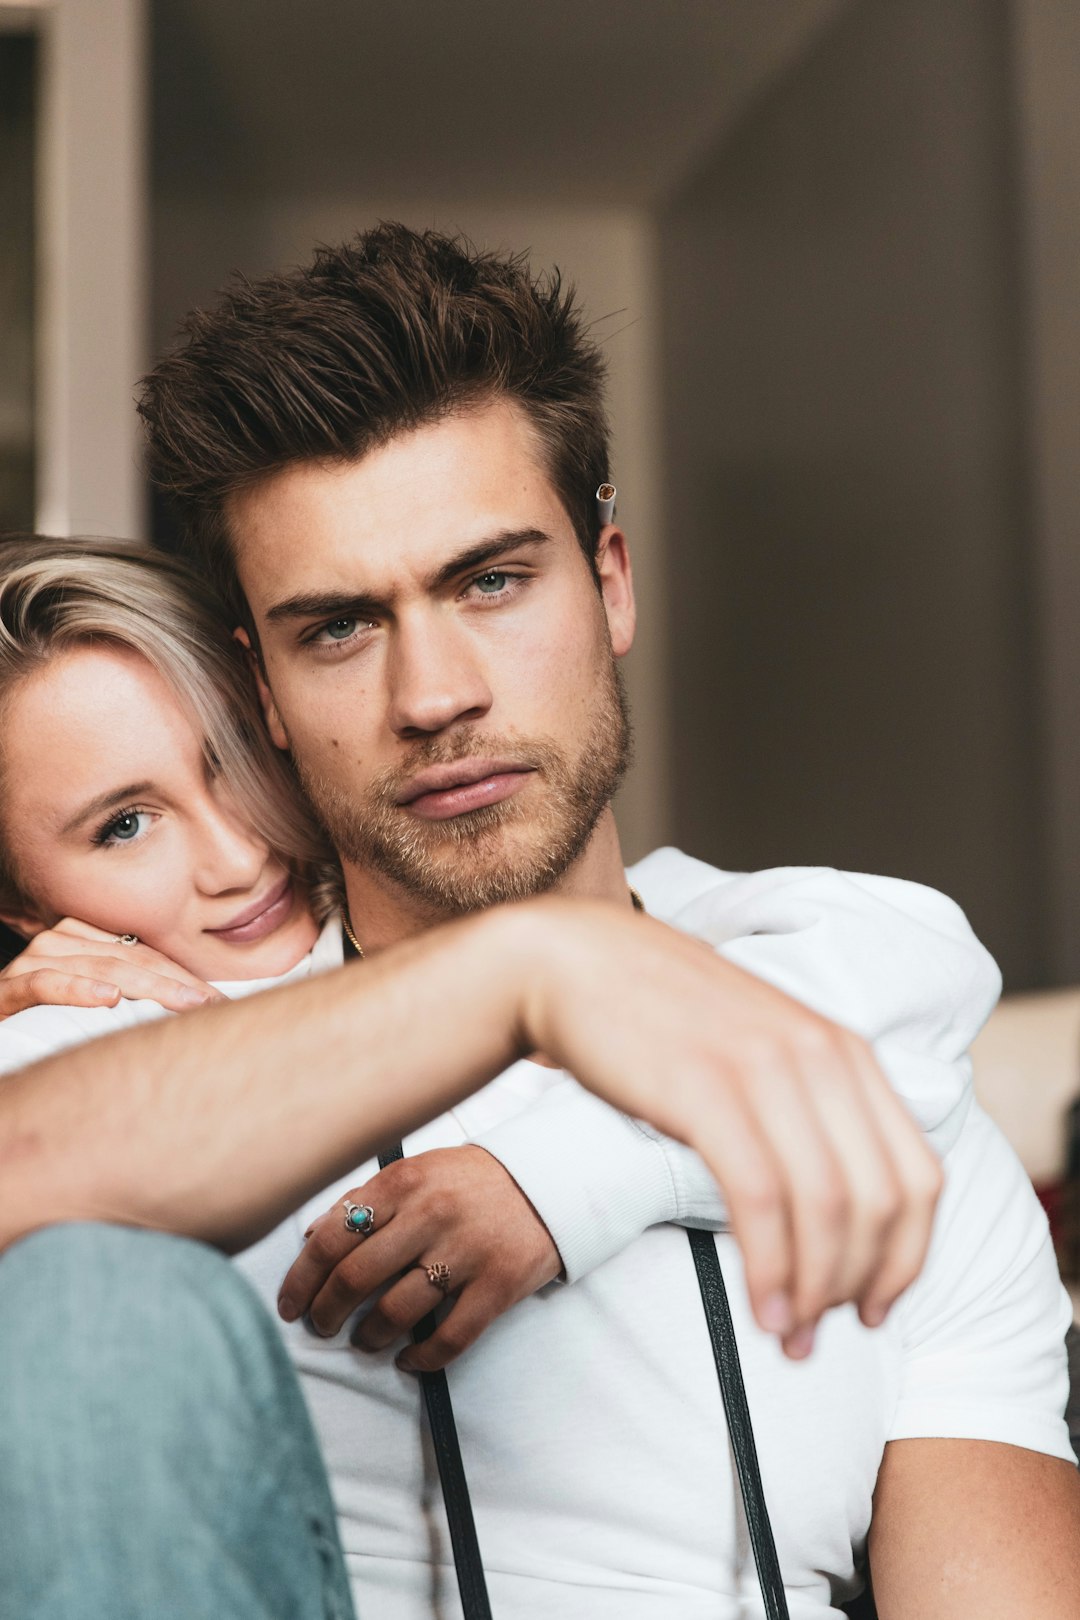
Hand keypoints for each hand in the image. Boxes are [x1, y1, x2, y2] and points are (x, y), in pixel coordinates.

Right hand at [0, 918, 222, 1018]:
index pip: (144, 954)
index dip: (184, 976)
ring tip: (183, 1002)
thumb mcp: (87, 1003)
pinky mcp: (7, 990)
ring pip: (99, 967)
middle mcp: (59, 943)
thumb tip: (189, 1009)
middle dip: (177, 984)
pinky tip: (108, 998)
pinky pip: (45, 983)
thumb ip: (127, 996)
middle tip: (213, 1006)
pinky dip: (77, 989)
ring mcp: (32, 963)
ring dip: (146, 986)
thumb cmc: (37, 1020)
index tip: (219, 1001)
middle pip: (131, 959)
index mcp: (82, 939)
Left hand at [278, 1145, 560, 1370]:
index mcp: (404, 1181)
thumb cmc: (470, 1181)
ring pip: (396, 1311)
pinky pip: (450, 1338)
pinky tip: (409, 1359)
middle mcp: (432, 1214)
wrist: (549, 1180)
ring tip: (366, 1340)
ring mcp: (467, 1251)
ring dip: (369, 1336)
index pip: (332, 1236)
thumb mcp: (417, 1172)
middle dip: (327, 1313)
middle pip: (356, 1277)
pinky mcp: (499, 1284)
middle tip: (322, 1327)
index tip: (290, 1305)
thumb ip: (365, 1200)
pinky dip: (421, 1358)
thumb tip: (312, 1238)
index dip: (302, 1278)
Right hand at [507, 900, 943, 1358]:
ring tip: (787, 1339)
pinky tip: (758, 1309)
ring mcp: (765, 1066)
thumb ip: (808, 1100)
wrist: (571, 960)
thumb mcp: (759, 1044)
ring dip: (813, 1291)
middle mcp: (821, 1053)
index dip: (906, 1258)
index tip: (872, 1308)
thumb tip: (835, 1205)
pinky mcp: (706, 1087)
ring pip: (827, 1208)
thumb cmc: (658, 1015)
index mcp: (845, 1048)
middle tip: (821, 1337)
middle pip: (882, 1202)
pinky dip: (768, 1268)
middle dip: (861, 1286)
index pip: (918, 1174)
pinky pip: (761, 1199)